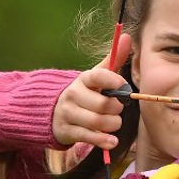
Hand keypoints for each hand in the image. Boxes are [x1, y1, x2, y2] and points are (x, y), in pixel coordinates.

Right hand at [52, 33, 132, 148]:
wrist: (51, 110)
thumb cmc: (83, 93)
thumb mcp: (95, 76)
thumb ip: (113, 60)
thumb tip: (128, 37)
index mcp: (83, 79)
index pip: (98, 76)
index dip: (114, 81)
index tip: (124, 86)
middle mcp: (73, 95)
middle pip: (102, 104)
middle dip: (117, 109)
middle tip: (119, 109)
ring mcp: (68, 114)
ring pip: (97, 122)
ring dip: (113, 125)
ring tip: (115, 124)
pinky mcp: (67, 131)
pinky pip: (89, 137)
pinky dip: (104, 141)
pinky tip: (112, 141)